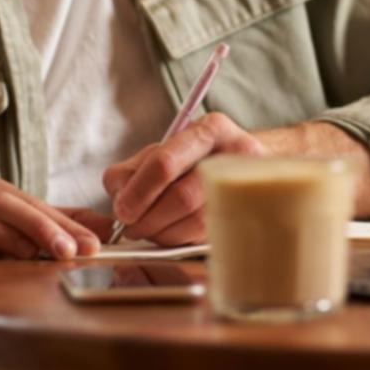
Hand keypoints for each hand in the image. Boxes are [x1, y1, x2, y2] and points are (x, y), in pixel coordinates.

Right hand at [0, 177, 109, 282]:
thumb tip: (107, 228)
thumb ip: (61, 227)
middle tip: (69, 251)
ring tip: (33, 255)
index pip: (35, 204)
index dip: (65, 224)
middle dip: (42, 227)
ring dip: (10, 238)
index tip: (91, 244)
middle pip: (9, 205)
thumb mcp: (24, 232)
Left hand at [103, 112, 267, 244]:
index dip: (138, 192)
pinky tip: (172, 232)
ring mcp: (247, 186)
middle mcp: (236, 154)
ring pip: (196, 222)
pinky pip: (207, 236)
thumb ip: (132, 171)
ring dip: (163, 234)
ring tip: (150, 230)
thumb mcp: (162, 152)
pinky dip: (182, 239)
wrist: (248, 168)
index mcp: (210, 129)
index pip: (165, 163)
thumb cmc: (196, 160)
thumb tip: (120, 198)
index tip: (122, 211)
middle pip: (182, 197)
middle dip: (149, 219)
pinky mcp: (249, 214)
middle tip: (131, 228)